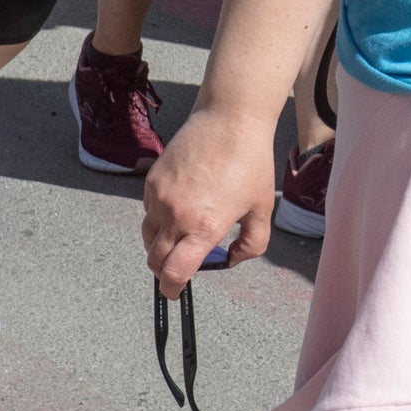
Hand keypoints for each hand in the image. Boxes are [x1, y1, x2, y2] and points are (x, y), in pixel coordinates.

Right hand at [144, 109, 276, 293]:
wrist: (230, 120)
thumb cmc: (251, 162)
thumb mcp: (262, 208)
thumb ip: (251, 243)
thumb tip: (230, 260)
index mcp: (204, 227)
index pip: (174, 273)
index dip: (173, 289)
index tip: (176, 291)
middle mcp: (176, 216)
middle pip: (155, 261)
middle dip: (165, 270)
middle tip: (180, 265)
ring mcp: (160, 198)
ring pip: (148, 236)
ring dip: (160, 244)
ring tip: (183, 232)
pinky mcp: (151, 182)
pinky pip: (148, 211)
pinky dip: (159, 217)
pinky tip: (182, 203)